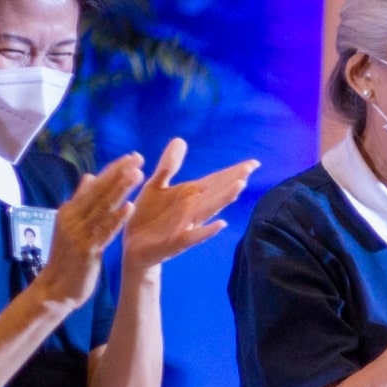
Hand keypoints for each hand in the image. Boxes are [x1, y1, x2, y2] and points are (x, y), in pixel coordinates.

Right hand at [33, 153, 145, 309]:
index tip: (132, 156)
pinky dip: (116, 219)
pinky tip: (130, 207)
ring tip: (137, 175)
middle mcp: (72, 217)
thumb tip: (89, 176)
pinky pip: (104, 231)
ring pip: (102, 207)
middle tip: (138, 157)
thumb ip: (81, 201)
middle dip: (119, 173)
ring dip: (121, 190)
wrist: (55, 288)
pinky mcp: (87, 250)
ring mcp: (78, 233)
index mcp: (70, 210)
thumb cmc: (67, 257)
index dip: (113, 169)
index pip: (94, 184)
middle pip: (99, 191)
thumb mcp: (72, 225)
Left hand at [122, 138, 256, 270]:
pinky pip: (193, 236)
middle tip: (250, 168)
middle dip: (233, 180)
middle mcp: (194, 209)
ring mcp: (187, 225)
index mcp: (190, 195)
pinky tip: (220, 225)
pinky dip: (207, 231)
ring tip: (239, 186)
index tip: (253, 163)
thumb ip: (169, 165)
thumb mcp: (156, 185)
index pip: (216, 180)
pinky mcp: (176, 242)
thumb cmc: (147, 216)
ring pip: (209, 210)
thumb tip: (181, 140)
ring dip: (224, 199)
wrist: (133, 246)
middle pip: (217, 192)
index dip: (234, 172)